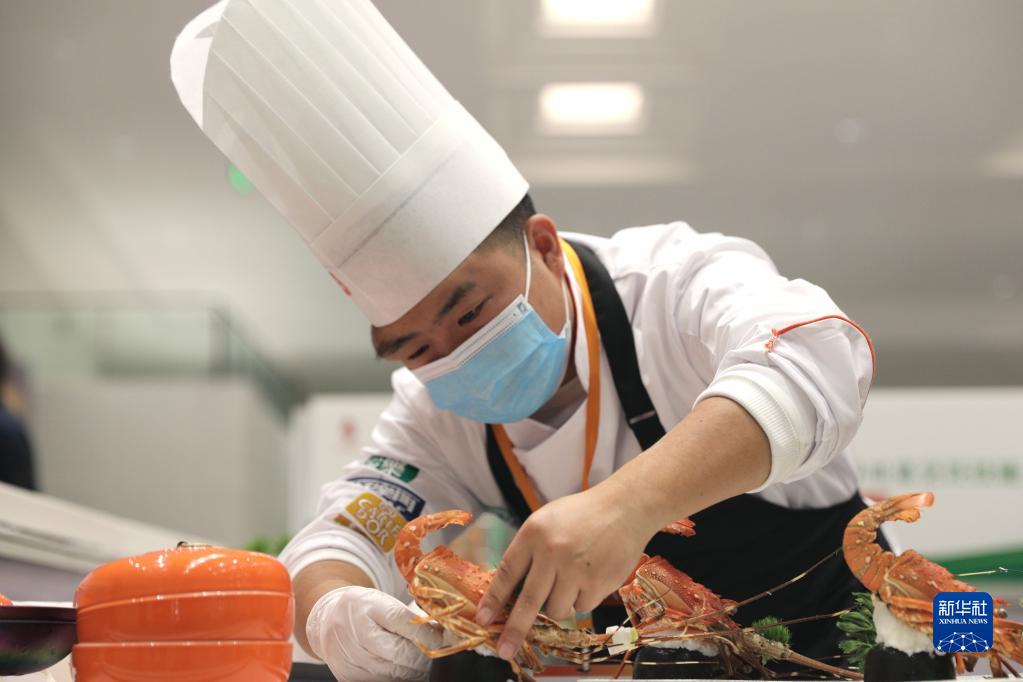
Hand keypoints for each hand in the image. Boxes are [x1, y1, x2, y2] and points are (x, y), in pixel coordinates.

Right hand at [306, 585, 443, 681]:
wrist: (328, 619)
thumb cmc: (363, 609)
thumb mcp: (384, 602)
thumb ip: (410, 617)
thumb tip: (444, 633)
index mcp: (368, 605)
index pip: (402, 622)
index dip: (428, 634)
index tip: (447, 639)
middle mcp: (356, 631)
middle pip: (399, 652)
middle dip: (424, 656)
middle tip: (438, 654)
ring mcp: (349, 657)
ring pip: (393, 672)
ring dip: (414, 670)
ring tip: (423, 663)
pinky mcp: (347, 676)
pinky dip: (398, 678)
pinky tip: (406, 670)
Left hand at [474, 484, 655, 660]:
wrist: (624, 508)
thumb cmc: (580, 516)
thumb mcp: (545, 522)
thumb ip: (528, 551)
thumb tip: (509, 592)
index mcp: (534, 533)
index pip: (508, 572)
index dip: (493, 599)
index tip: (482, 618)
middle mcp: (553, 551)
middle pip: (529, 601)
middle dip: (514, 629)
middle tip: (504, 649)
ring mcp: (577, 568)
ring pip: (556, 610)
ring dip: (558, 605)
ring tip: (568, 581)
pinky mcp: (599, 582)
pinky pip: (581, 608)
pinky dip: (582, 599)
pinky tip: (589, 577)